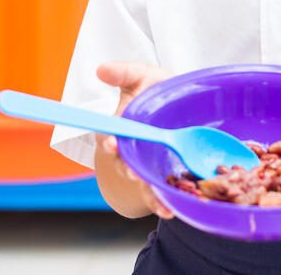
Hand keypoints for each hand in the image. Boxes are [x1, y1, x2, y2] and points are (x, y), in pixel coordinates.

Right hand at [96, 61, 174, 218]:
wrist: (180, 103)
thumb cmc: (155, 90)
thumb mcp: (141, 75)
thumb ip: (123, 73)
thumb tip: (101, 69)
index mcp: (121, 128)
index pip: (110, 137)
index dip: (110, 141)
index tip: (111, 143)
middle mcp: (130, 151)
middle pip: (125, 164)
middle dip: (128, 169)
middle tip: (133, 173)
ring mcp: (146, 165)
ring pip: (143, 182)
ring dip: (149, 193)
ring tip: (159, 203)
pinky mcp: (163, 175)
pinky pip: (161, 191)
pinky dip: (163, 202)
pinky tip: (171, 210)